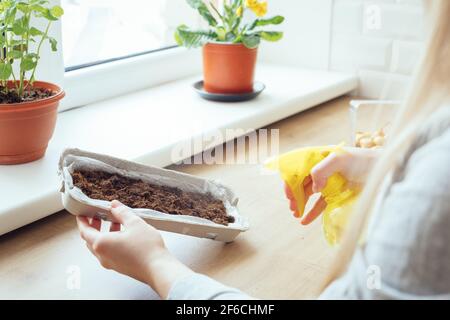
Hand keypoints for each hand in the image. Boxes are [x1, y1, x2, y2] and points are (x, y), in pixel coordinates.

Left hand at [76, 200, 193, 298]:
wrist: (158, 269)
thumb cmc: (146, 248)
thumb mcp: (135, 223)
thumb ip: (122, 212)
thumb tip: (114, 205)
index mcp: (101, 243)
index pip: (84, 231)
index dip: (82, 221)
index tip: (82, 214)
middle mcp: (102, 255)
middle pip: (90, 239)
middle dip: (93, 226)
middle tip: (97, 216)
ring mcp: (110, 263)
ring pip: (100, 246)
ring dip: (103, 233)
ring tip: (114, 222)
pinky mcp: (119, 266)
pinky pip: (109, 252)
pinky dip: (111, 241)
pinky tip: (123, 234)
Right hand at [284, 147, 378, 224]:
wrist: (385, 171)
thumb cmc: (363, 161)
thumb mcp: (340, 160)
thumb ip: (321, 170)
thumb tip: (313, 188)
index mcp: (320, 158)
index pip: (299, 169)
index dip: (291, 181)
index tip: (289, 194)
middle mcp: (322, 169)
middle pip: (302, 183)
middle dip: (294, 194)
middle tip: (292, 206)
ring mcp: (329, 183)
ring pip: (309, 194)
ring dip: (301, 203)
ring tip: (295, 213)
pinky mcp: (337, 194)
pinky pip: (321, 204)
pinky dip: (312, 212)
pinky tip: (304, 220)